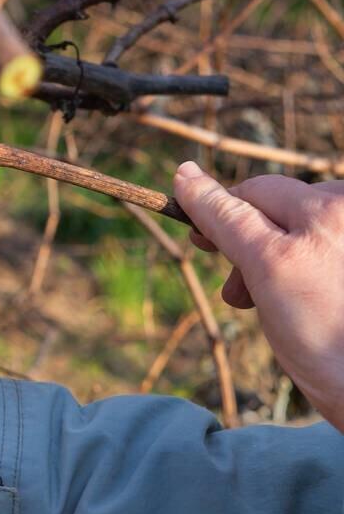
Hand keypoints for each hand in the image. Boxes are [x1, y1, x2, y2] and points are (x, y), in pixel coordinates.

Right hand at [174, 161, 343, 430]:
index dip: (215, 211)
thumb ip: (226, 217)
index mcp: (330, 207)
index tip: (196, 233)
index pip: (254, 192)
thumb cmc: (329, 339)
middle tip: (236, 294)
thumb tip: (184, 174)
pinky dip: (303, 275)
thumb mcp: (271, 267)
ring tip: (268, 307)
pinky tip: (302, 310)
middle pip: (280, 210)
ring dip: (275, 261)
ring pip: (300, 234)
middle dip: (249, 244)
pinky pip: (323, 255)